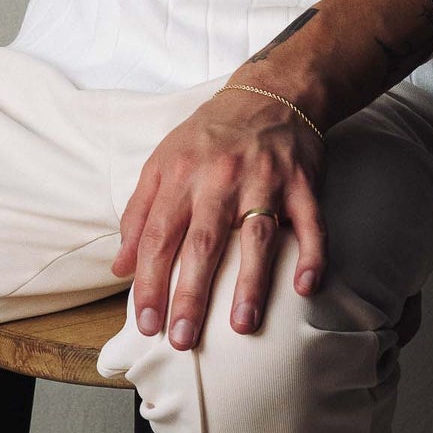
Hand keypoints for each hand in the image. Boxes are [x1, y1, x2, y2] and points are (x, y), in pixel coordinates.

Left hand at [109, 89, 327, 349]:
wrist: (270, 93)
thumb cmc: (208, 137)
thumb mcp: (161, 164)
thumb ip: (139, 216)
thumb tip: (120, 268)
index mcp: (181, 176)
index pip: (160, 237)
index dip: (150, 283)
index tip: (146, 323)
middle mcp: (221, 179)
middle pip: (203, 244)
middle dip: (191, 295)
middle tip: (183, 339)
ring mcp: (265, 180)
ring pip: (257, 236)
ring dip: (250, 284)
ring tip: (242, 327)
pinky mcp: (303, 184)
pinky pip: (311, 223)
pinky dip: (312, 255)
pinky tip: (306, 288)